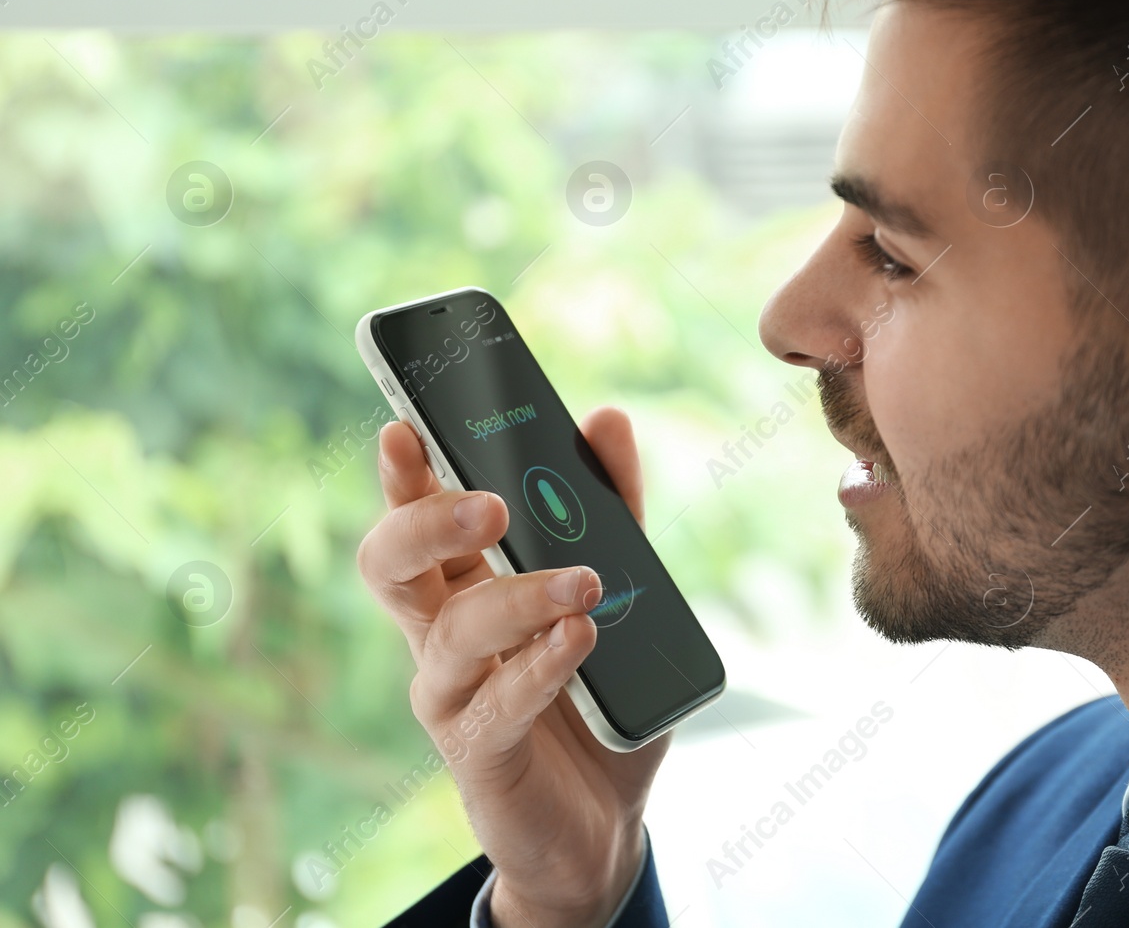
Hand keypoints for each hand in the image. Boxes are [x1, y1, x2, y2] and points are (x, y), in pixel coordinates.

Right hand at [356, 407, 671, 927]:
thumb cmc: (597, 698)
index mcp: (465, 586)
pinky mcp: (479, 752)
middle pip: (391, 566)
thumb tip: (605, 420)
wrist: (603, 821)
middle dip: (426, 524)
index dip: (403, 474)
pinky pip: (497, 703)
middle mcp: (443, 635)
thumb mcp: (624, 590)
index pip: (416, 516)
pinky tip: (579, 638)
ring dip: (518, 598)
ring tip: (585, 583)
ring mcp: (453, 695)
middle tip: (488, 507)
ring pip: (451, 632)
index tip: (406, 428)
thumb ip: (612, 507)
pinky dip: (539, 666)